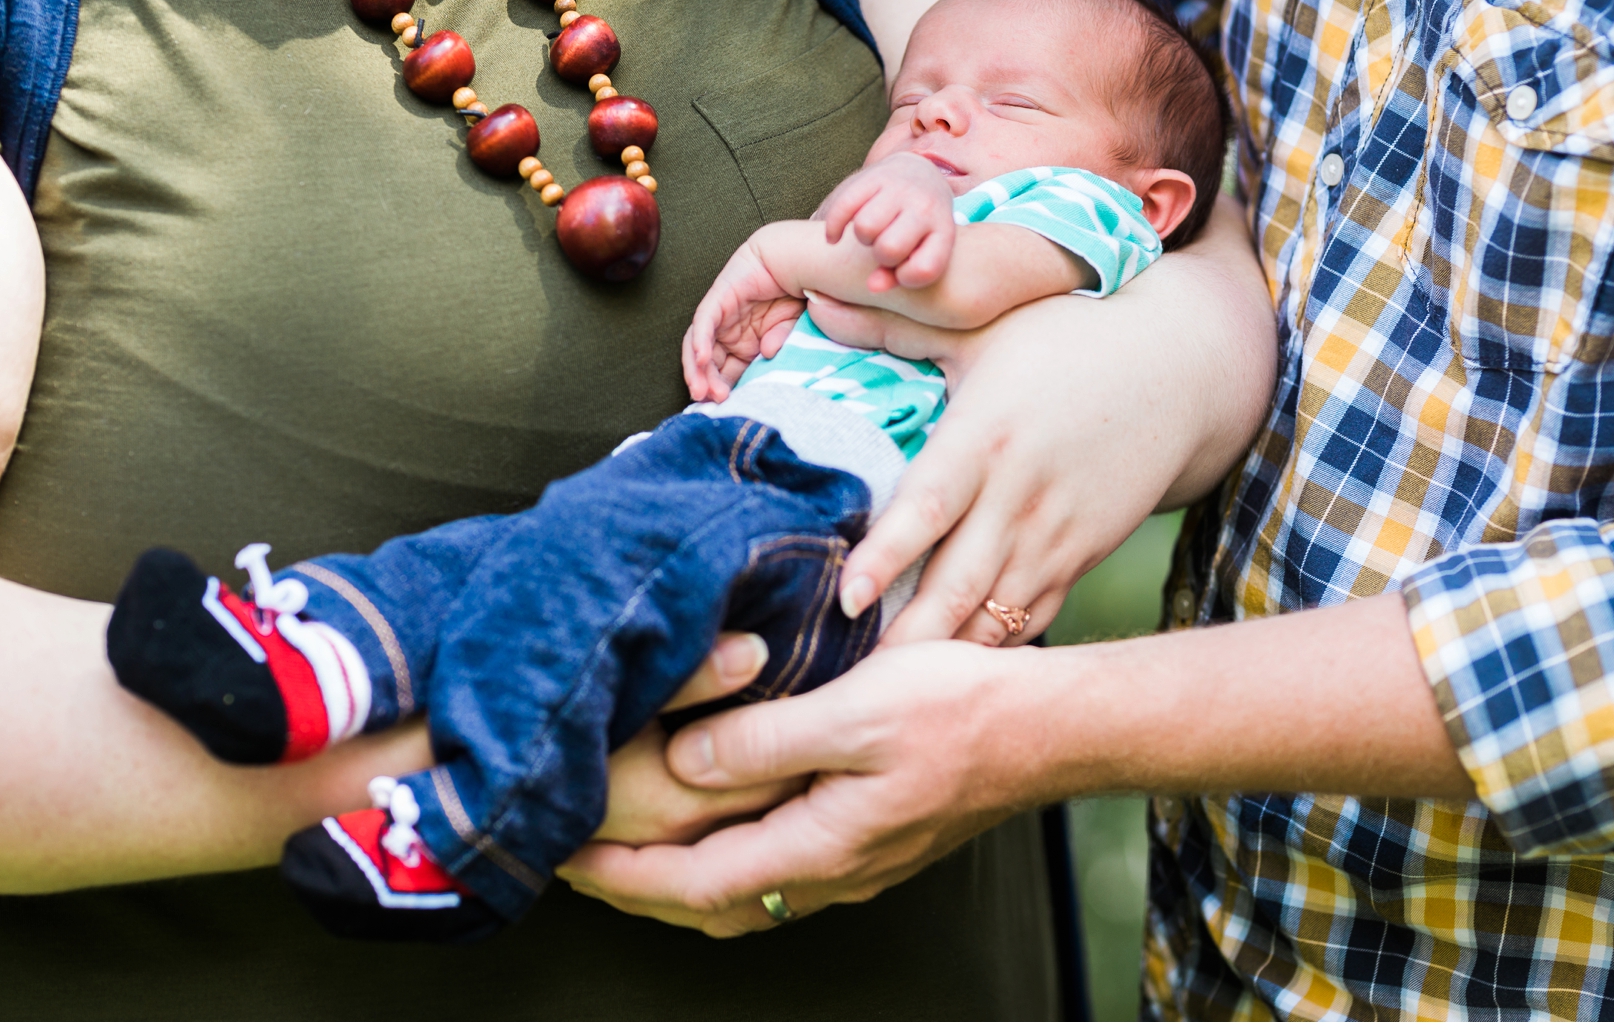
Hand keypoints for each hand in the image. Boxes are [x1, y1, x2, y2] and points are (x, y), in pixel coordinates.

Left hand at [561, 639, 1029, 933]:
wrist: (1051, 728)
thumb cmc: (967, 712)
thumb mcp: (856, 709)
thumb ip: (765, 739)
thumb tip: (687, 759)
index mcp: (821, 844)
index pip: (693, 885)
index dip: (620, 877)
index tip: (563, 858)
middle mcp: (835, 870)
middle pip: (711, 906)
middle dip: (638, 890)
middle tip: (579, 860)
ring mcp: (858, 861)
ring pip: (746, 892)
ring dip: (681, 877)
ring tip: (633, 846)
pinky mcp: (874, 840)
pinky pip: (779, 869)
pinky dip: (727, 856)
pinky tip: (719, 820)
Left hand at [682, 236, 805, 402]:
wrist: (794, 260)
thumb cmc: (794, 295)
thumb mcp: (790, 329)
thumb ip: (780, 342)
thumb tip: (767, 354)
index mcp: (743, 345)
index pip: (727, 373)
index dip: (725, 390)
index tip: (729, 408)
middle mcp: (728, 334)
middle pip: (708, 365)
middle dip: (708, 385)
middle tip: (712, 402)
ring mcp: (720, 318)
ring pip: (698, 348)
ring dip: (698, 370)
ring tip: (702, 390)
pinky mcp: (717, 300)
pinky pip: (702, 324)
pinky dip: (699, 342)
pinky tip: (702, 360)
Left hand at [810, 195, 1274, 644]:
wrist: (1179, 370)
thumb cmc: (1068, 338)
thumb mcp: (985, 323)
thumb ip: (897, 327)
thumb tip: (818, 300)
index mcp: (987, 436)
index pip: (930, 507)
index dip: (887, 557)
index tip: (846, 598)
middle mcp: (1020, 496)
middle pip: (957, 585)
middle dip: (903, 640)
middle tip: (843, 686)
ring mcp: (1055, 536)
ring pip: (993, 616)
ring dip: (942, 660)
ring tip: (882, 701)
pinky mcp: (1080, 557)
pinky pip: (1029, 619)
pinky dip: (990, 652)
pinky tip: (947, 682)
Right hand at [817, 153, 955, 292]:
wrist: (919, 172)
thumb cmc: (917, 226)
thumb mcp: (920, 250)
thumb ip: (897, 275)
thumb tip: (872, 287)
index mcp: (943, 231)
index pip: (924, 269)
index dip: (907, 278)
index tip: (902, 271)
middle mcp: (925, 206)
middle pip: (888, 249)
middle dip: (880, 255)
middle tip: (883, 247)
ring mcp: (900, 188)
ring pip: (864, 228)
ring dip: (862, 237)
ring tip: (870, 234)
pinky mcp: (874, 175)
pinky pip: (844, 207)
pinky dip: (834, 227)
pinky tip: (837, 236)